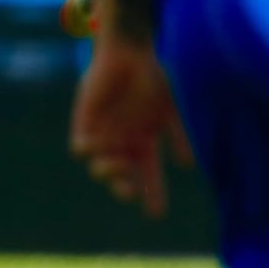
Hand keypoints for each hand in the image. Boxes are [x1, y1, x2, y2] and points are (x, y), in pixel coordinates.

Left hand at [70, 38, 191, 217]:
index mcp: (144, 145)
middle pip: (122, 178)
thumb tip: (189, 164)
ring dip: (108, 172)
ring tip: (118, 166)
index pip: (149, 178)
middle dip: (124, 188)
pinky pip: (79, 147)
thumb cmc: (152, 79)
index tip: (155, 213)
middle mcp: (122, 145)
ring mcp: (103, 135)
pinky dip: (88, 151)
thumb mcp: (169, 110)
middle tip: (129, 191)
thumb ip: (177, 136)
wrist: (128, 53)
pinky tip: (99, 146)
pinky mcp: (84, 122)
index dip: (152, 195)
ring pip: (99, 168)